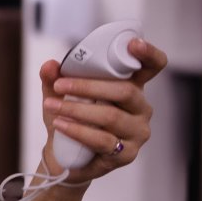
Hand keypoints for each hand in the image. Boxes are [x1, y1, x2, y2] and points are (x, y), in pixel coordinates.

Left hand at [38, 38, 168, 182]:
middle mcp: (140, 108)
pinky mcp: (126, 154)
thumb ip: (54, 79)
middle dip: (88, 86)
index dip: (148, 54)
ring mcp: (137, 132)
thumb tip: (50, 65)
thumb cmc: (71, 119)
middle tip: (60, 85)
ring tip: (53, 107)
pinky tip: (61, 125)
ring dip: (77, 110)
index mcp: (131, 87)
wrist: (65, 156)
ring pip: (112, 116)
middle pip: (125, 91)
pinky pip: (103, 140)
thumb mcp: (59, 96)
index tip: (133, 44)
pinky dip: (78, 131)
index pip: (151, 67)